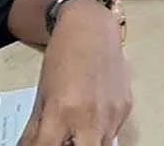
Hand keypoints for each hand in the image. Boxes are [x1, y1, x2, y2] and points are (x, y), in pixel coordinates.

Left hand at [19, 0, 131, 145]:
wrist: (92, 29)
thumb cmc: (64, 56)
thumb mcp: (43, 94)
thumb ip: (37, 128)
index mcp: (63, 112)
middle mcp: (90, 117)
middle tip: (63, 140)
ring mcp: (112, 114)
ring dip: (87, 143)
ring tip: (77, 131)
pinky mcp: (126, 109)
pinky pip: (114, 131)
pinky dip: (101, 130)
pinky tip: (93, 116)